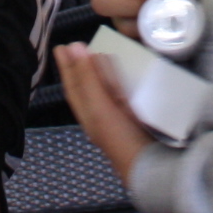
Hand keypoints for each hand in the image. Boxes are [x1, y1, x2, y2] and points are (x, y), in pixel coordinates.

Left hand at [52, 42, 153, 183]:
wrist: (150, 167)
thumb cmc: (120, 137)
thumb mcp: (100, 106)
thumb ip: (88, 78)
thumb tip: (75, 47)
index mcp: (88, 114)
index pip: (74, 86)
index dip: (68, 67)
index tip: (62, 47)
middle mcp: (99, 116)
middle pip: (86, 88)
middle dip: (80, 68)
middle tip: (76, 46)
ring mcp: (117, 118)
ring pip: (103, 91)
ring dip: (99, 73)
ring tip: (97, 56)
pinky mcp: (134, 119)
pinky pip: (121, 95)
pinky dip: (118, 82)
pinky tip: (123, 77)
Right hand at [88, 0, 199, 33]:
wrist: (201, 0)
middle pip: (101, 0)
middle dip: (124, 4)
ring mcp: (127, 15)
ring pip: (119, 24)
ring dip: (141, 24)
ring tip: (167, 19)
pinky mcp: (139, 35)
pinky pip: (135, 42)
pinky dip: (152, 40)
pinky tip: (169, 35)